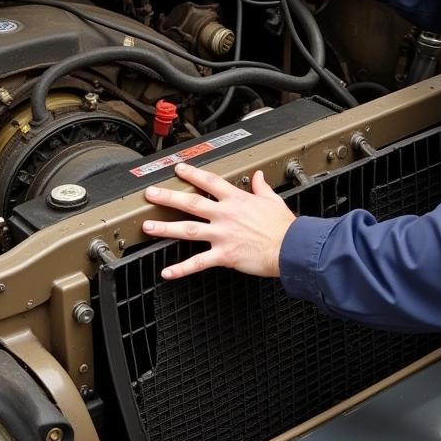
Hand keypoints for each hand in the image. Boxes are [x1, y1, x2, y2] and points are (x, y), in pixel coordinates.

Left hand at [142, 161, 294, 279]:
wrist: (292, 248)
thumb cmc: (284, 227)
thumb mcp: (273, 200)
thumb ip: (261, 187)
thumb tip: (259, 176)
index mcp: (237, 199)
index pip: (210, 182)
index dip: (192, 174)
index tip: (178, 169)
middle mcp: (226, 215)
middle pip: (191, 203)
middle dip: (168, 197)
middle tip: (150, 194)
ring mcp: (223, 235)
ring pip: (188, 230)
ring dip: (166, 228)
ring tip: (148, 227)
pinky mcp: (224, 255)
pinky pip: (198, 262)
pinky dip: (181, 268)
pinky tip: (167, 271)